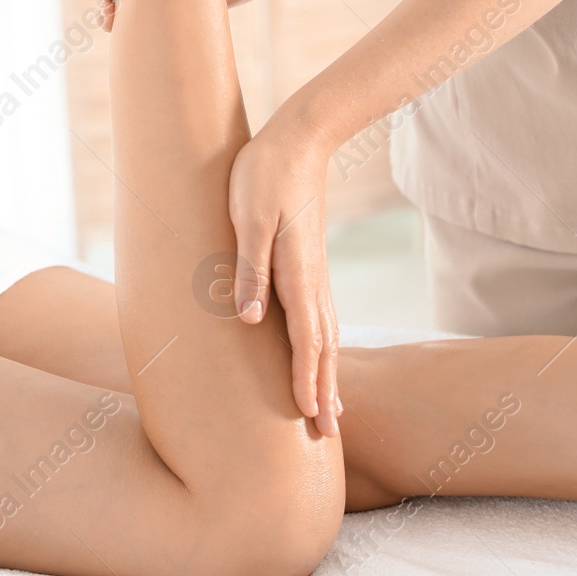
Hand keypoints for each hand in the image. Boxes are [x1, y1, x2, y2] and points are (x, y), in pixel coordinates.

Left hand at [228, 124, 340, 437]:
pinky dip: (324, 347)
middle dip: (324, 391)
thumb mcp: (246, 218)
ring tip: (330, 410)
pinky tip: (321, 356)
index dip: (307, 380)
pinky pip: (321, 317)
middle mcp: (312, 279)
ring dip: (327, 374)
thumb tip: (250, 320)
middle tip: (328, 435)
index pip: (306, 340)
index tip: (308, 417)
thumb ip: (249, 268)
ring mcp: (315, 272)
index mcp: (297, 273)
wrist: (297, 139)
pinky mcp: (309, 263)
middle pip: (322, 347)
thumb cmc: (263, 175)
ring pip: (326, 335)